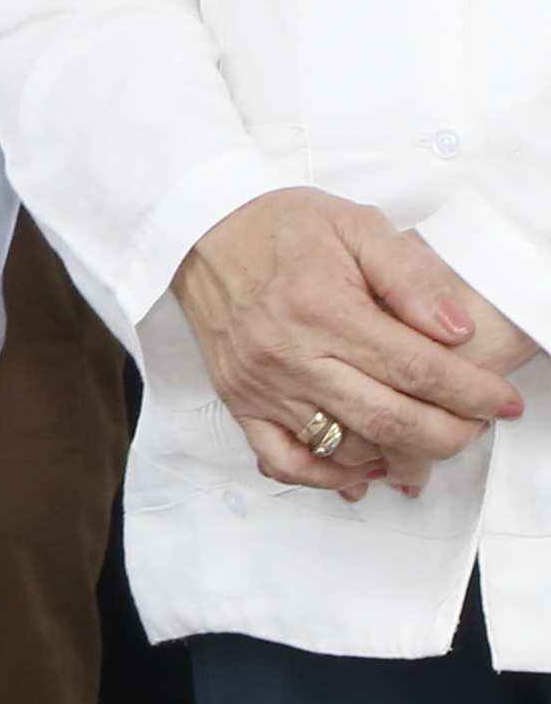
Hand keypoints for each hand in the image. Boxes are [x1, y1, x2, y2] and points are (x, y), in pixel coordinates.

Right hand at [174, 185, 535, 498]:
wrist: (199, 230)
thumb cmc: (281, 226)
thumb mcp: (357, 225)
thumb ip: (412, 276)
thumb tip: (458, 330)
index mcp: (323, 307)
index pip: (418, 369)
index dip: (473, 393)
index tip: (502, 401)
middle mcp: (289, 353)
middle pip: (390, 421)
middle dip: (451, 435)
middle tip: (476, 426)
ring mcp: (261, 384)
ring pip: (348, 449)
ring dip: (403, 459)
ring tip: (433, 443)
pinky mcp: (240, 401)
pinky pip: (285, 462)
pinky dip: (331, 478)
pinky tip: (365, 469)